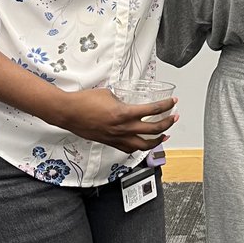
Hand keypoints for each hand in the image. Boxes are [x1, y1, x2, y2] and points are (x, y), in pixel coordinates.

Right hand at [50, 87, 177, 153]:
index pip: (153, 110)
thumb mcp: (109, 94)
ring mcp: (118, 138)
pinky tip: (144, 143)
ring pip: (144, 144)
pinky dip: (140, 147)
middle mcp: (123, 128)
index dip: (166, 106)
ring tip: (165, 135)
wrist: (69, 112)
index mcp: (125, 113)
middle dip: (168, 123)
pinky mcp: (111, 143)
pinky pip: (130, 148)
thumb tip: (129, 100)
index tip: (172, 102)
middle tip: (174, 118)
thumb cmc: (85, 101)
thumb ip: (122, 99)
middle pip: (154, 129)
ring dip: (157, 140)